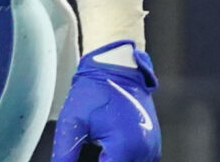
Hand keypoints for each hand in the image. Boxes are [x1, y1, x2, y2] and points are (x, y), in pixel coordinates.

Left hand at [52, 41, 161, 161]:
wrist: (117, 68)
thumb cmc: (94, 91)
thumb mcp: (72, 123)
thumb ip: (65, 153)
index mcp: (124, 149)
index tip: (77, 159)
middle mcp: (143, 152)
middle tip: (94, 150)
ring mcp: (151, 149)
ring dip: (114, 161)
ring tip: (99, 152)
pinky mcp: (153, 145)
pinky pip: (139, 161)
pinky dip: (124, 159)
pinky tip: (108, 154)